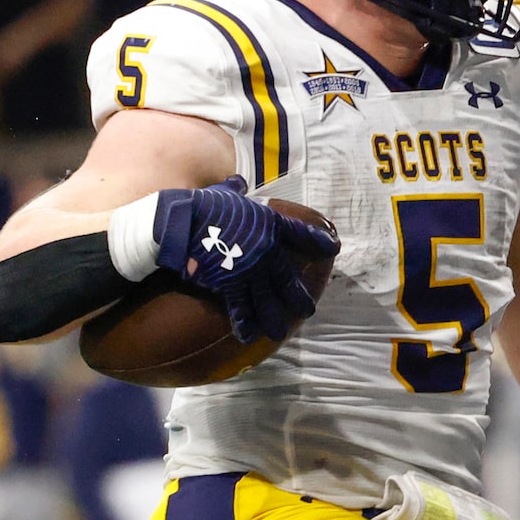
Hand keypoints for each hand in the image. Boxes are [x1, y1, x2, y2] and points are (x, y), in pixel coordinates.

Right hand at [150, 178, 335, 343]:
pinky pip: (241, 309)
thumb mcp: (225, 192)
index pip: (300, 233)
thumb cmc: (204, 203)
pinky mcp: (231, 284)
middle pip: (287, 278)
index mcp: (270, 224)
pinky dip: (244, 324)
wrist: (186, 221)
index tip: (333, 248)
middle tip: (307, 311)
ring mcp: (251, 270)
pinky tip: (249, 337)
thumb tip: (238, 181)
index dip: (318, 241)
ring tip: (280, 333)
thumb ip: (235, 189)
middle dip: (298, 297)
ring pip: (267, 300)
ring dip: (274, 319)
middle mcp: (267, 250)